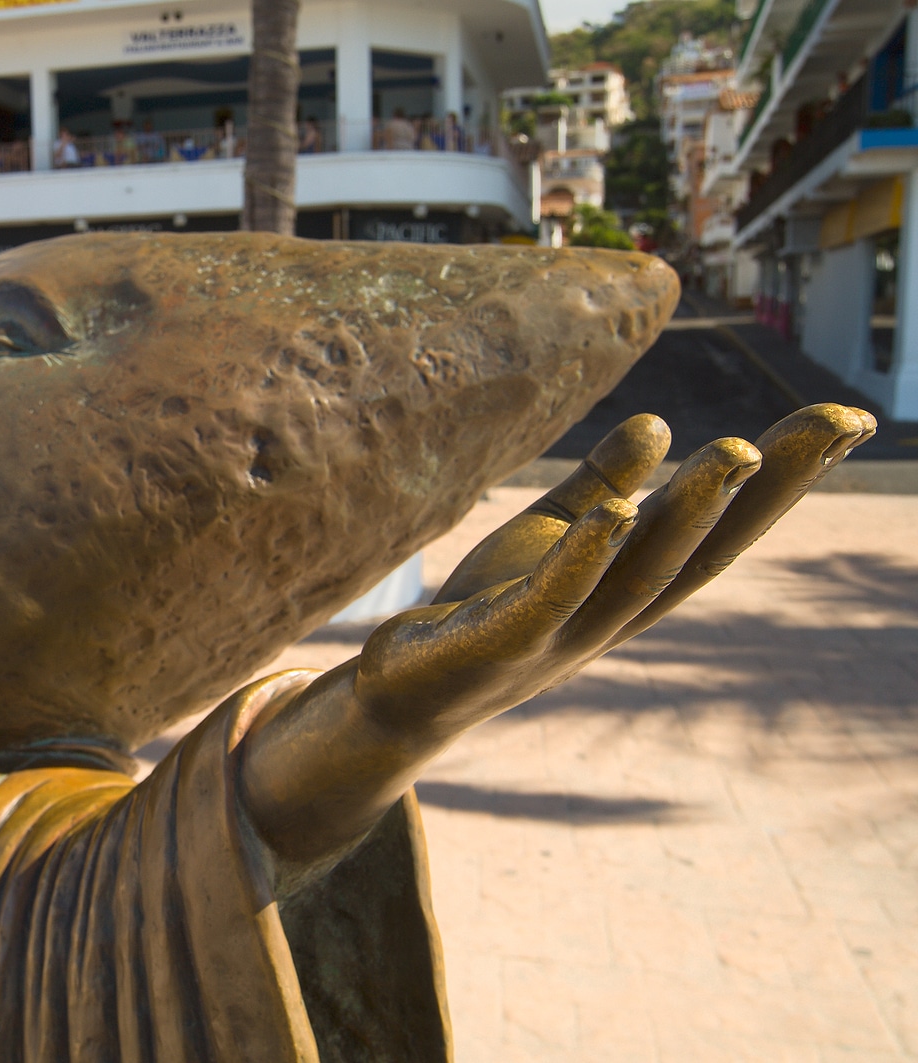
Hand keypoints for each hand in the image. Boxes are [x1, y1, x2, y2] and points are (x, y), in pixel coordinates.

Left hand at [239, 404, 875, 868]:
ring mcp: (558, 637)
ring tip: (734, 453)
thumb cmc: (487, 613)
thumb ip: (603, 483)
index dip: (783, 482)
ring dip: (687, 516)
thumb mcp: (549, 538)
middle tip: (827, 427)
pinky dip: (581, 561)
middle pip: (699, 551)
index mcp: (629, 589)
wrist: (403, 693)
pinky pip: (546, 601)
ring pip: (636, 575)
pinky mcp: (495, 645)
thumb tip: (661, 424)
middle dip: (762, 491)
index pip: (719, 531)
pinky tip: (610, 516)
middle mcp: (610, 618)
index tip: (846, 420)